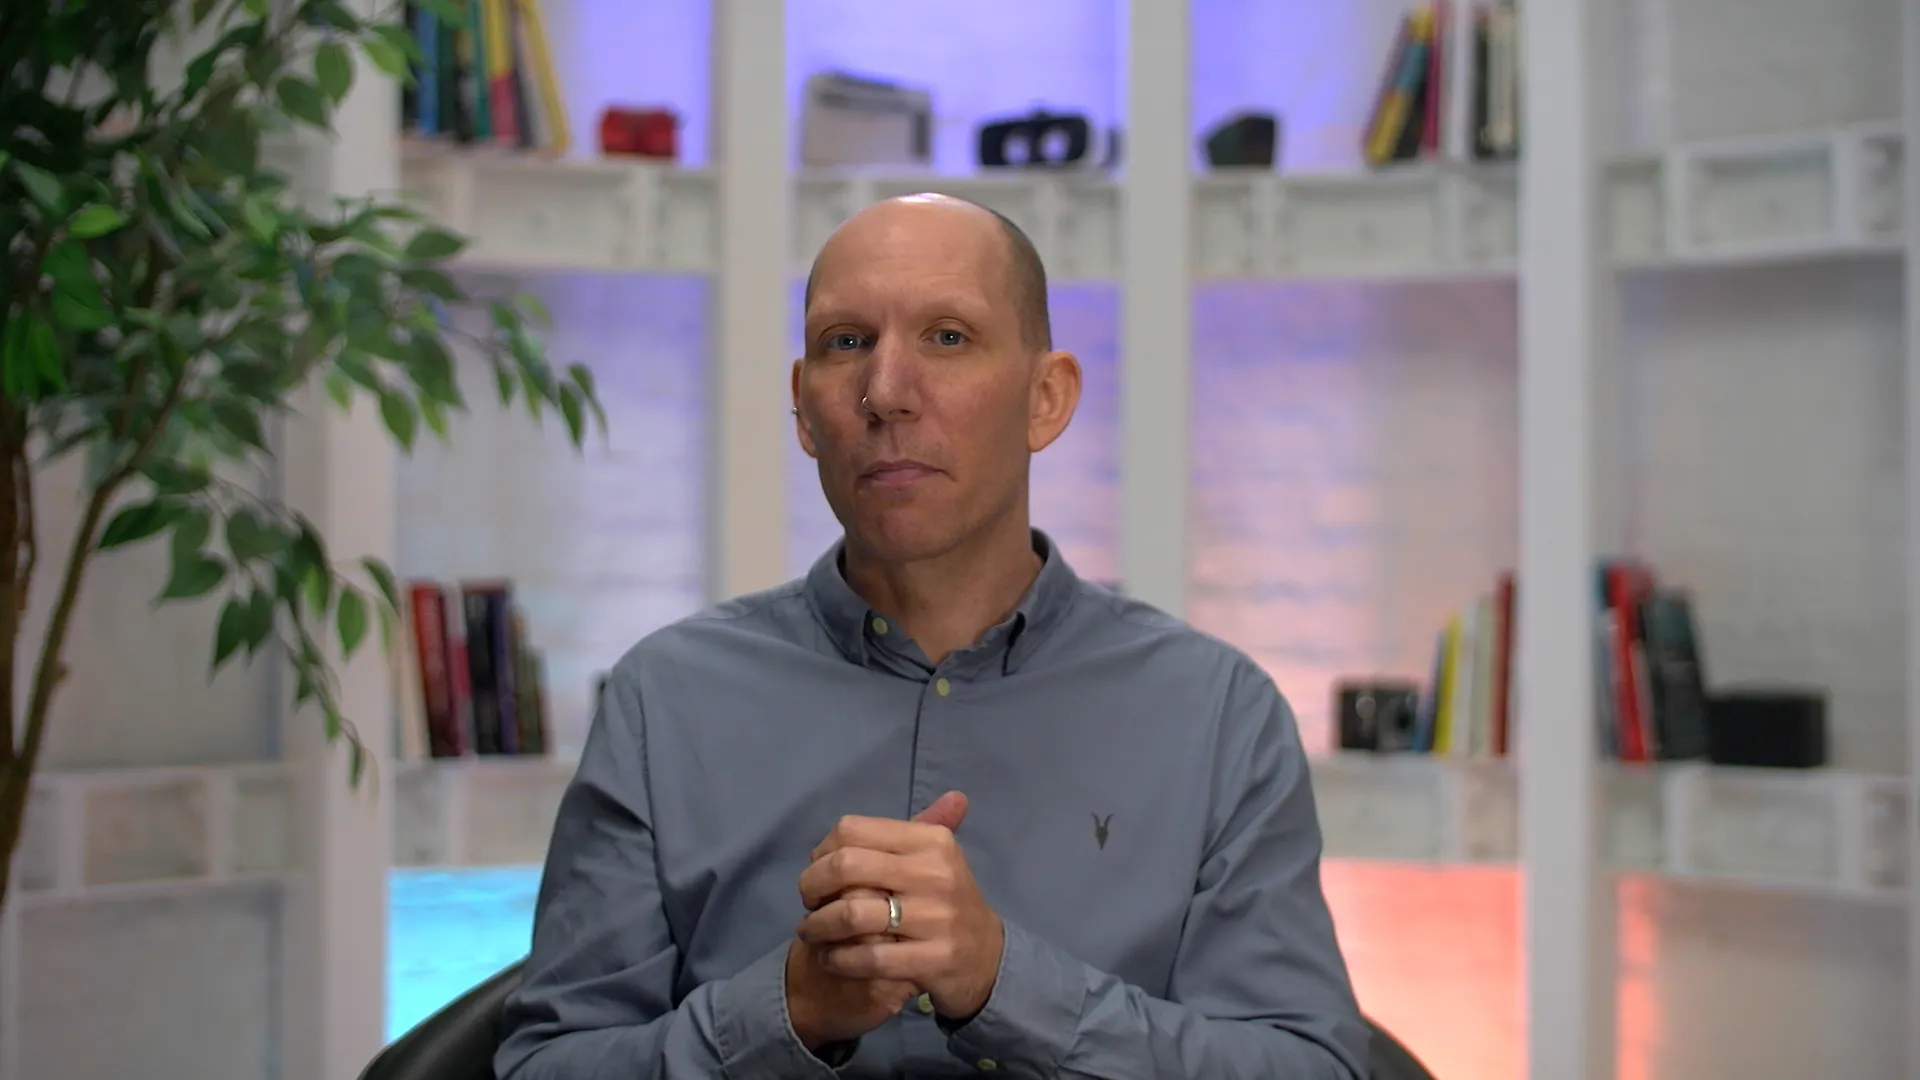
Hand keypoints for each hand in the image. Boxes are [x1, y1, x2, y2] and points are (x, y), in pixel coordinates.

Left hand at [795, 791, 1004, 1021]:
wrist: (987, 957)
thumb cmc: (947, 900)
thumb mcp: (938, 858)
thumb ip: (916, 828)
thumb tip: (952, 795)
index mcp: (931, 841)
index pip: (852, 830)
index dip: (822, 850)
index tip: (818, 870)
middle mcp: (935, 873)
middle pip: (845, 867)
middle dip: (811, 886)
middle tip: (808, 902)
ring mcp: (936, 919)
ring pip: (851, 915)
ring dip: (818, 926)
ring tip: (810, 931)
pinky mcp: (933, 960)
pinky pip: (868, 958)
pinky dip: (838, 959)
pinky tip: (830, 958)